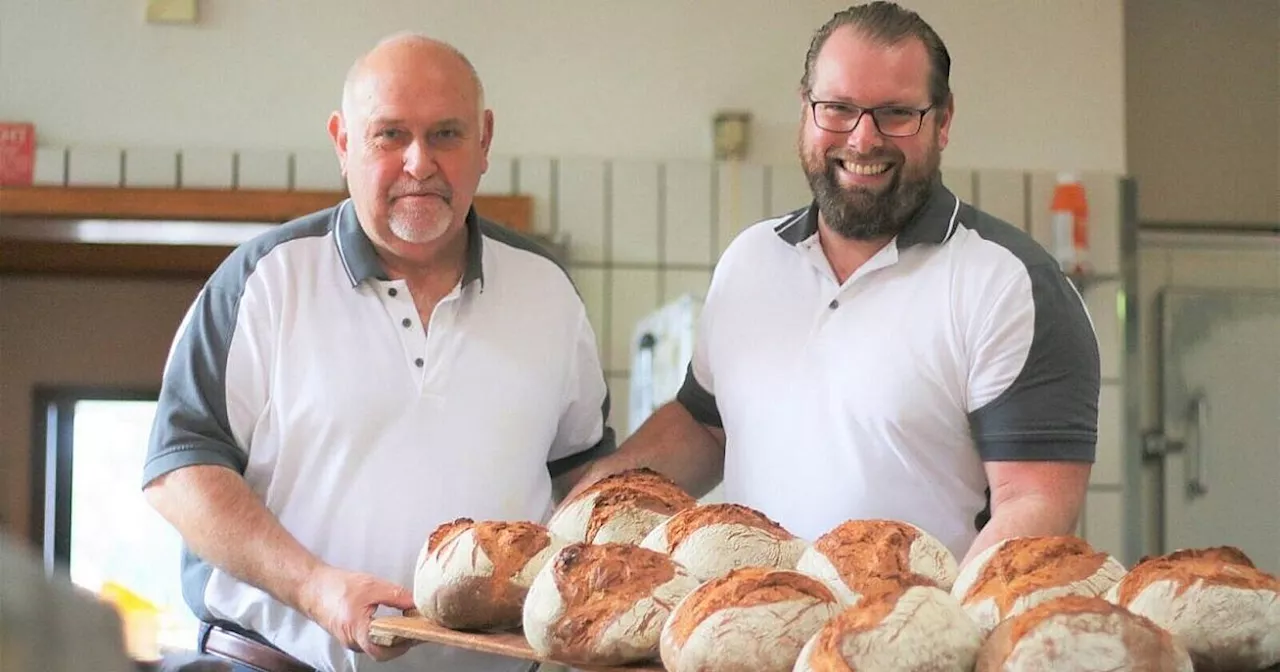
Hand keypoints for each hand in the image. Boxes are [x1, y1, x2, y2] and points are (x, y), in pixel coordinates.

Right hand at [298, 565, 416, 661]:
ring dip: (393, 639)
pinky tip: (393, 624)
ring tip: (408, 624)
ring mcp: (350, 641)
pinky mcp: (350, 637)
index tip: (418, 632)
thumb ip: (396, 595)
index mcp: (357, 630)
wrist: (312, 587)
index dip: (404, 644)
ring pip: (376, 647)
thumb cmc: (336, 586)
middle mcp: (352, 641)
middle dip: (402, 642)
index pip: (384, 650)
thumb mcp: (371, 586)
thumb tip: (416, 603)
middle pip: (382, 651)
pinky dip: (384, 635)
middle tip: (417, 628)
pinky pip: (370, 642)